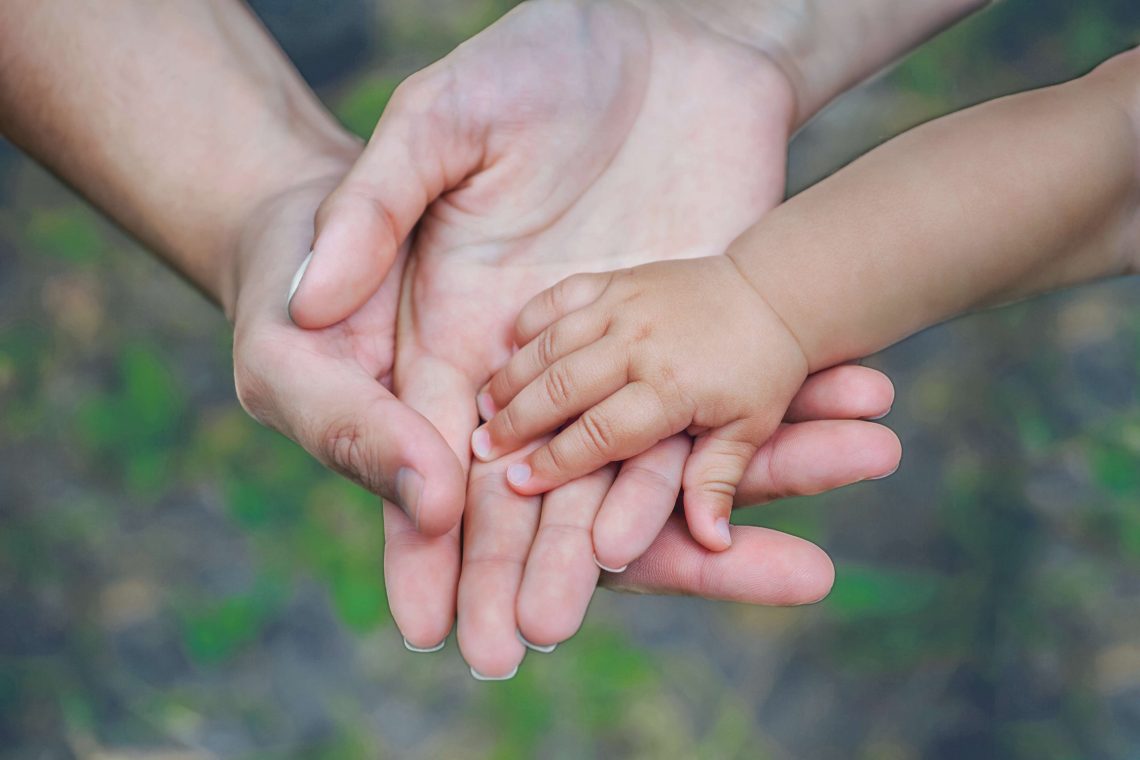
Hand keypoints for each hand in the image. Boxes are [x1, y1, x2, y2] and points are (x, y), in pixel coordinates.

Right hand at [285, 0, 899, 673]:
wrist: (647, 33)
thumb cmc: (513, 70)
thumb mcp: (429, 128)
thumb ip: (370, 213)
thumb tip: (311, 304)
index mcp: (457, 336)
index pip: (426, 455)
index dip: (422, 538)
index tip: (425, 620)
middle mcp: (539, 369)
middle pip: (532, 489)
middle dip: (527, 566)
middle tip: (533, 640)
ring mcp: (627, 359)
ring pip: (640, 464)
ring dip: (669, 532)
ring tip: (685, 587)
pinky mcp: (700, 335)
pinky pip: (724, 409)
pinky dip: (759, 449)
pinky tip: (783, 495)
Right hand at [476, 256, 809, 550]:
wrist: (776, 293)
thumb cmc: (762, 372)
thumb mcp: (748, 432)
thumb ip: (717, 483)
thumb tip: (712, 543)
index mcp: (673, 388)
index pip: (600, 433)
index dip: (555, 463)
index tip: (516, 483)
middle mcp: (642, 343)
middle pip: (561, 387)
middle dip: (516, 421)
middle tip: (481, 449)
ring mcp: (626, 304)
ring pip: (552, 343)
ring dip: (511, 376)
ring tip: (481, 407)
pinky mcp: (617, 279)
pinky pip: (561, 297)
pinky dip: (530, 321)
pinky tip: (507, 348)